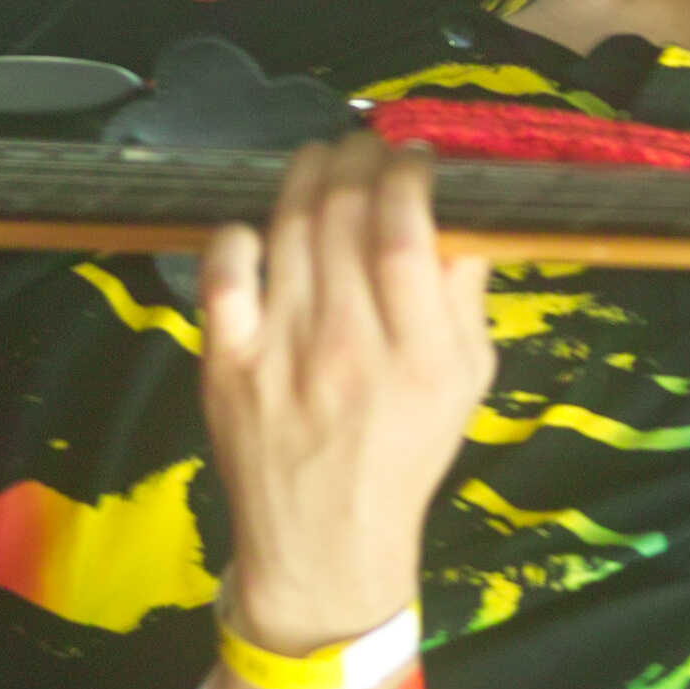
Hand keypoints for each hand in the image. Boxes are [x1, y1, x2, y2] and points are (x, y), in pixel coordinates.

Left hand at [197, 133, 494, 658]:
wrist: (324, 543)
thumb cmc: (405, 455)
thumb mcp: (467, 384)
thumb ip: (464, 301)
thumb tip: (462, 217)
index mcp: (418, 355)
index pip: (407, 233)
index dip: (408, 176)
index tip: (415, 158)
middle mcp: (348, 348)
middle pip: (345, 218)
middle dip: (358, 160)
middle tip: (366, 145)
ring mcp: (280, 354)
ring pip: (288, 231)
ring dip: (306, 177)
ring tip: (323, 158)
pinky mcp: (226, 365)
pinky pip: (222, 275)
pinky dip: (238, 234)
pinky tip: (259, 224)